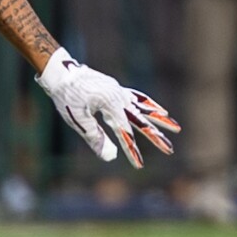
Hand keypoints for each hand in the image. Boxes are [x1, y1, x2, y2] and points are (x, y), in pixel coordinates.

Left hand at [36, 49, 178, 167]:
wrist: (60, 71)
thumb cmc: (66, 96)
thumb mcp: (78, 119)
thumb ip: (95, 137)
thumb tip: (109, 156)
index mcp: (110, 104)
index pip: (125, 133)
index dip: (132, 151)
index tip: (140, 166)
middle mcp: (119, 97)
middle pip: (141, 122)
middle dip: (156, 137)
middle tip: (170, 149)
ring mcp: (119, 92)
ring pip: (144, 108)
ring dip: (160, 119)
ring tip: (176, 128)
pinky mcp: (116, 89)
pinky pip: (137, 98)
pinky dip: (149, 105)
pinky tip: (159, 110)